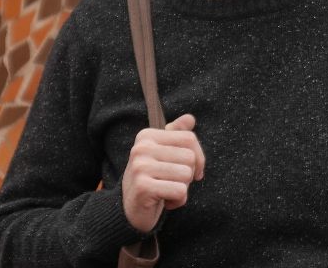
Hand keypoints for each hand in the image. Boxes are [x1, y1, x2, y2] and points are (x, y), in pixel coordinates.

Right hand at [121, 114, 205, 232]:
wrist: (129, 210)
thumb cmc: (151, 179)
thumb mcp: (162, 155)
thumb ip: (176, 135)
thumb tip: (190, 118)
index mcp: (147, 136)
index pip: (189, 138)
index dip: (198, 157)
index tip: (191, 170)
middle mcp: (142, 148)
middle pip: (190, 157)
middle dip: (188, 175)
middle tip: (171, 182)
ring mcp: (140, 167)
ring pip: (186, 174)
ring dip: (183, 189)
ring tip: (166, 191)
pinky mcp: (143, 187)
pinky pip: (180, 191)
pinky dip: (178, 201)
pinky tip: (164, 202)